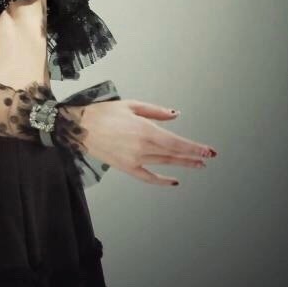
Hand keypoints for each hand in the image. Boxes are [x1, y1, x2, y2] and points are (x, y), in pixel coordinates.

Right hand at [71, 100, 218, 185]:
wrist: (78, 127)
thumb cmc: (103, 113)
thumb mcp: (131, 105)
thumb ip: (155, 111)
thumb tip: (175, 115)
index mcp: (144, 130)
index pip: (177, 142)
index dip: (195, 148)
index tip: (209, 151)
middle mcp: (142, 147)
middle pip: (174, 154)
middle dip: (193, 156)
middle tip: (208, 157)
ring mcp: (134, 160)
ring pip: (164, 164)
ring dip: (182, 164)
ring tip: (197, 164)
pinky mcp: (126, 167)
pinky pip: (148, 177)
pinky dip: (162, 180)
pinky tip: (173, 181)